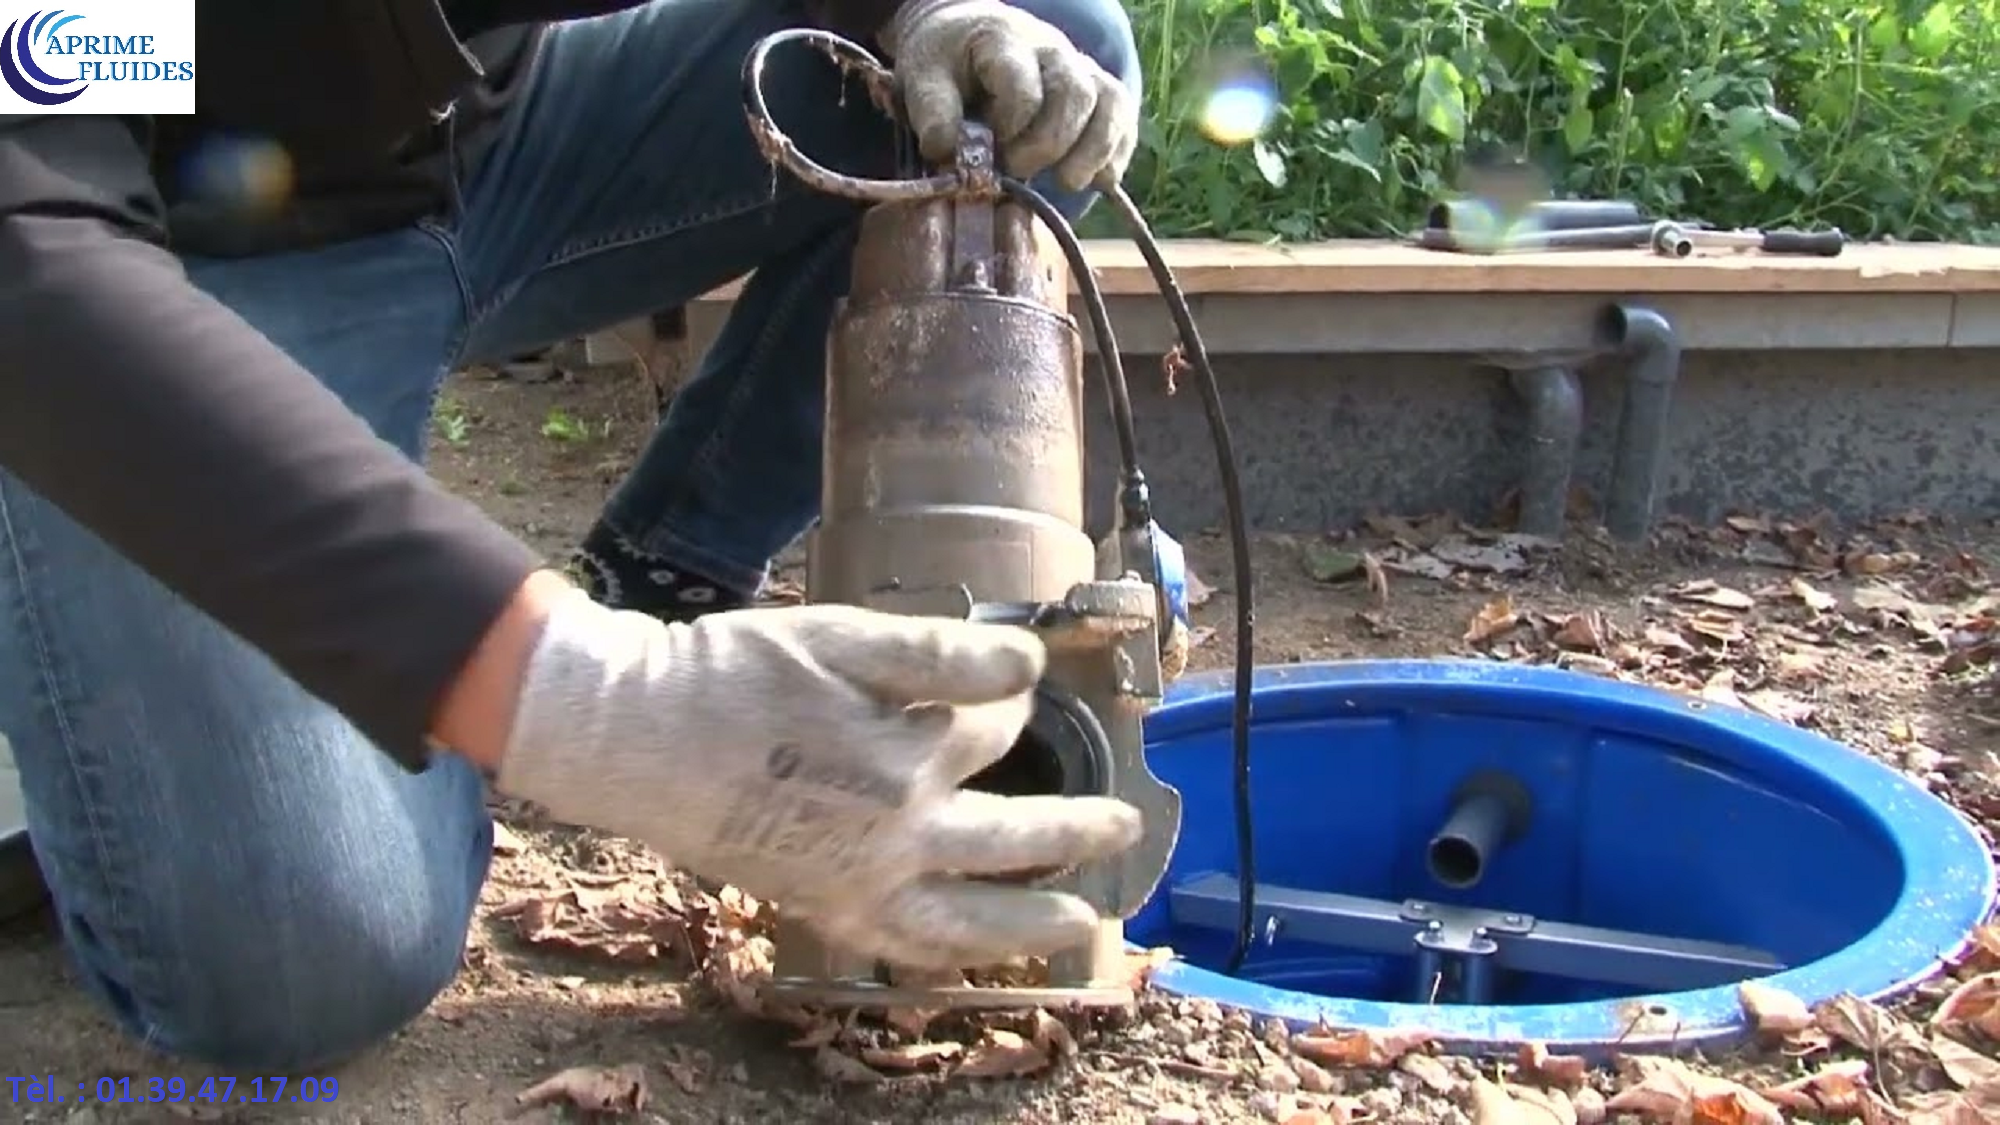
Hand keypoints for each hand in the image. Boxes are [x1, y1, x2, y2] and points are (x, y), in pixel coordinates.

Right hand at [494, 590, 1143, 968]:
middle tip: (1121, 824)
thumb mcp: (838, 638)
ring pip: (972, 920)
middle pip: (1013, 836)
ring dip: (1036, 921)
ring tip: (1086, 922)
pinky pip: (902, 948)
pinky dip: (948, 958)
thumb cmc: (731, 673)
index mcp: (905, 753)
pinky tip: (975, 957)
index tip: (1016, 683)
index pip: (993, 728)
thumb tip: (1026, 665)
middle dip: (1076, 827)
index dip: (1012, 699)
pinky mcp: (821, 909)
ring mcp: (861, 881)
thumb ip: (936, 654)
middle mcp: (897, 830)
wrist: (633, 735)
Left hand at [882, 0, 1137, 191]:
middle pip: (1074, 93)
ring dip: (1093, 151)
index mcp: (1005, 42)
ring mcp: (1080, 69)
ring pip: (1109, 103)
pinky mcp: (1096, 92)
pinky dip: (1116, 152)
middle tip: (1018, 170)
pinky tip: (1098, 180)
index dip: (1010, 125)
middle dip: (1050, 142)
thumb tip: (947, 152)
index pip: (1023, 85)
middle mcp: (1052, 51)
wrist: (969, 36)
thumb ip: (933, 111)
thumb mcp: (924, 77)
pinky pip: (1122, 118)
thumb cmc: (948, 62)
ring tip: (1067, 183)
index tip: (988, 148)